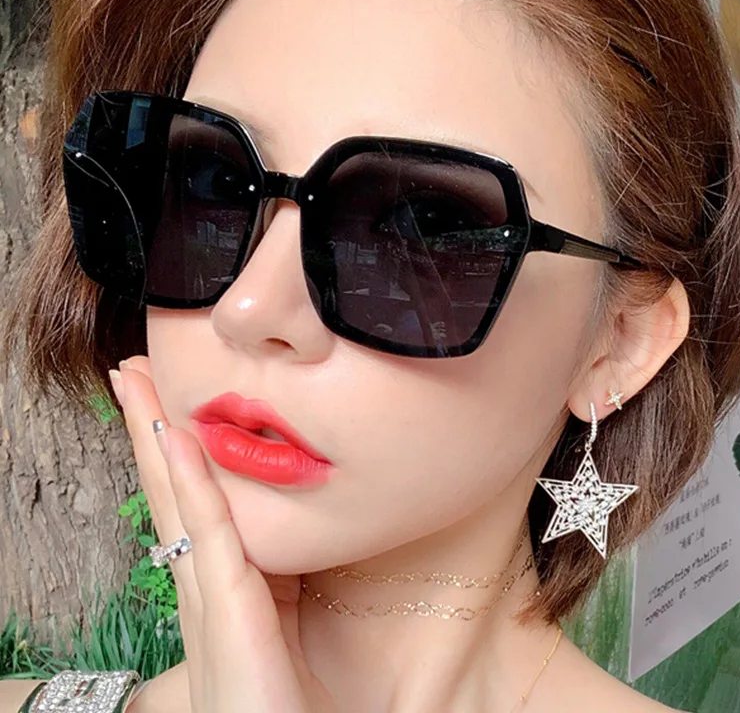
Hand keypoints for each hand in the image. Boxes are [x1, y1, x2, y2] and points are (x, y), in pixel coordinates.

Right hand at [114, 356, 338, 712]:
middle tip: (131, 373)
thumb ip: (283, 573)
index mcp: (215, 579)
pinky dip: (190, 481)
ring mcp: (207, 592)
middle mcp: (200, 578)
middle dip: (150, 426)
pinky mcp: (228, 607)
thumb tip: (295, 529)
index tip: (161, 400)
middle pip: (169, 486)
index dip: (170, 448)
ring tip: (136, 383)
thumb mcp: (286, 615)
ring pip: (177, 496)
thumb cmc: (282, 695)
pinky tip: (177, 438)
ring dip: (156, 435)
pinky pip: (207, 531)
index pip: (186, 498)